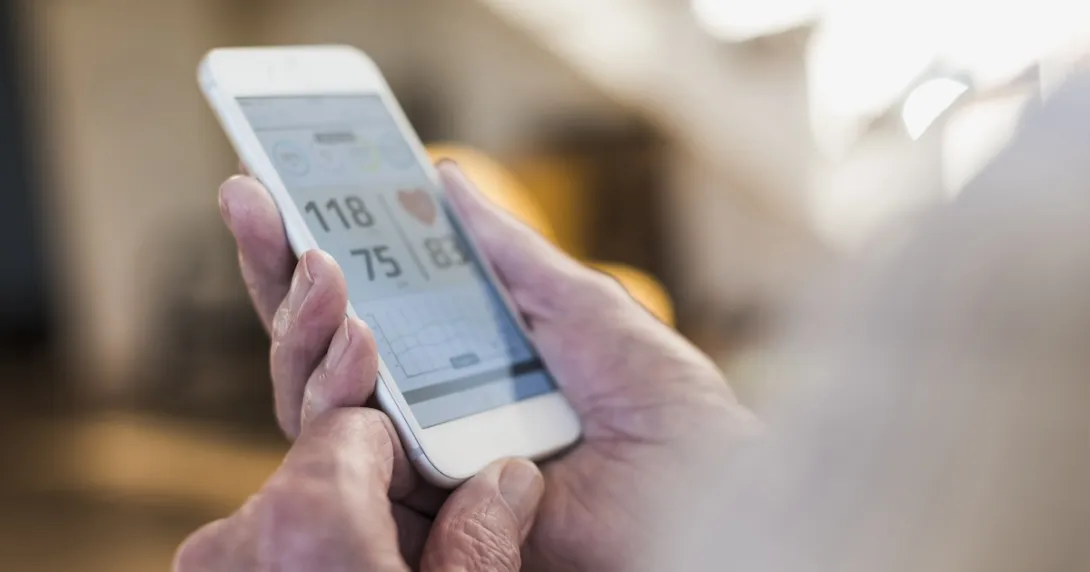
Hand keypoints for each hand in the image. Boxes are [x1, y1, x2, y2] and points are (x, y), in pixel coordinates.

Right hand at [214, 161, 756, 570]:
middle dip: (278, 273)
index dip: (310, 250)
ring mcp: (418, 465)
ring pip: (316, 403)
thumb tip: (447, 180)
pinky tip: (346, 334)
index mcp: (458, 363)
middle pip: (321, 350)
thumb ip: (507, 254)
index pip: (362, 307)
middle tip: (255, 203)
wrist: (699, 483)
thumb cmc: (659, 400)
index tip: (271, 187)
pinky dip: (335, 400)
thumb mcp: (577, 304)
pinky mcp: (423, 517)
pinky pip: (353, 466)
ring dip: (302, 327)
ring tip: (314, 261)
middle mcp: (426, 413)